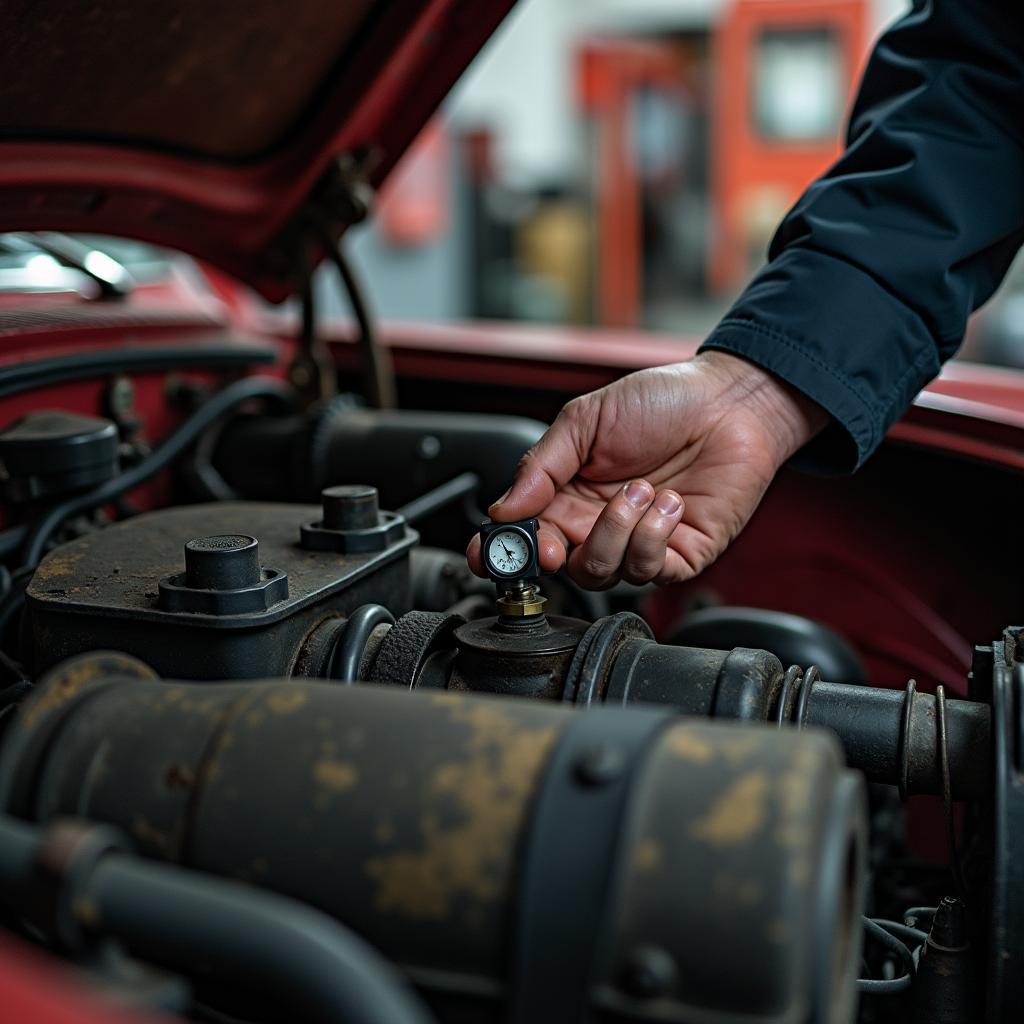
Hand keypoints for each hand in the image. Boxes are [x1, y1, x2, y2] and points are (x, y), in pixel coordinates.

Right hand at [467, 351, 827, 588]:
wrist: (729, 401)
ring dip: (616, 529)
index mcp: (568, 494)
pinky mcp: (680, 554)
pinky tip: (667, 502)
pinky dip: (653, 536)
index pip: (526, 536)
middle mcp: (600, 524)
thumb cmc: (663, 403)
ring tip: (642, 487)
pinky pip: (650, 569)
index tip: (490, 552)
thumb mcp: (586, 420)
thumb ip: (541, 465)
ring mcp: (639, 543)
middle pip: (561, 566)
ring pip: (603, 571)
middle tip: (559, 530)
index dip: (503, 553)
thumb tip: (504, 508)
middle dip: (555, 552)